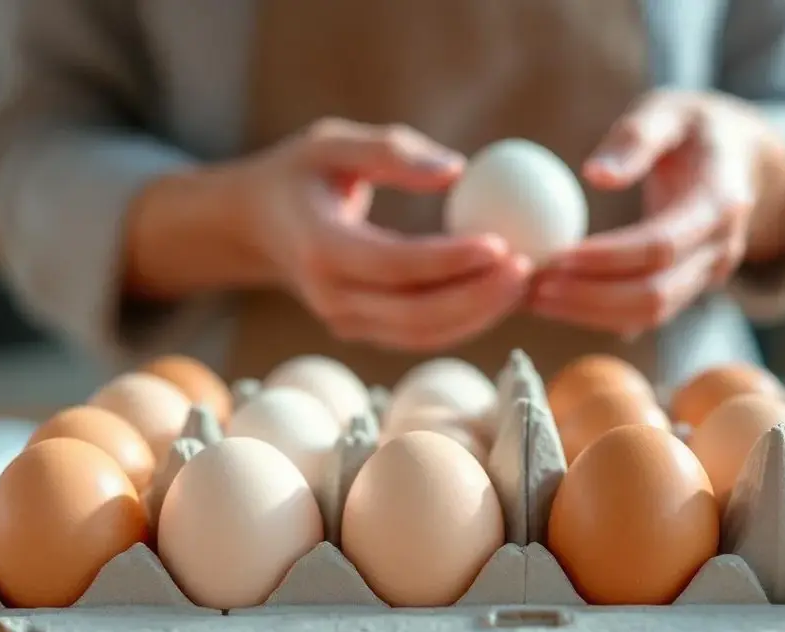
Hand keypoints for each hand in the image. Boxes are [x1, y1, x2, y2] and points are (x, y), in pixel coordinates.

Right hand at [127, 118, 529, 351]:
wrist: (256, 226)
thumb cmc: (300, 174)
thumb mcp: (332, 142)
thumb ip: (391, 151)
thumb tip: (457, 169)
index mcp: (319, 248)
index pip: (394, 264)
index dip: (449, 260)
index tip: (501, 243)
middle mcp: (331, 298)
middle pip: (416, 313)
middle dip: (478, 297)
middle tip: (527, 267)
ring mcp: (346, 323)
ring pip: (424, 334)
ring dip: (481, 314)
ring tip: (526, 279)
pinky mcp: (365, 332)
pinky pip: (423, 336)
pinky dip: (467, 319)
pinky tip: (502, 292)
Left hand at [528, 91, 784, 336]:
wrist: (741, 158)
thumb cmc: (694, 126)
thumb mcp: (667, 110)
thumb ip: (636, 137)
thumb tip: (595, 174)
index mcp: (720, 201)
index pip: (661, 245)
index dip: (608, 258)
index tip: (555, 257)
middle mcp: (720, 249)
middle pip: (655, 295)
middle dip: (590, 298)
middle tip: (533, 288)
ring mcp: (709, 275)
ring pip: (649, 315)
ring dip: (588, 313)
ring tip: (533, 298)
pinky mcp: (689, 288)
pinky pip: (644, 314)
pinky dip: (597, 314)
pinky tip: (554, 302)